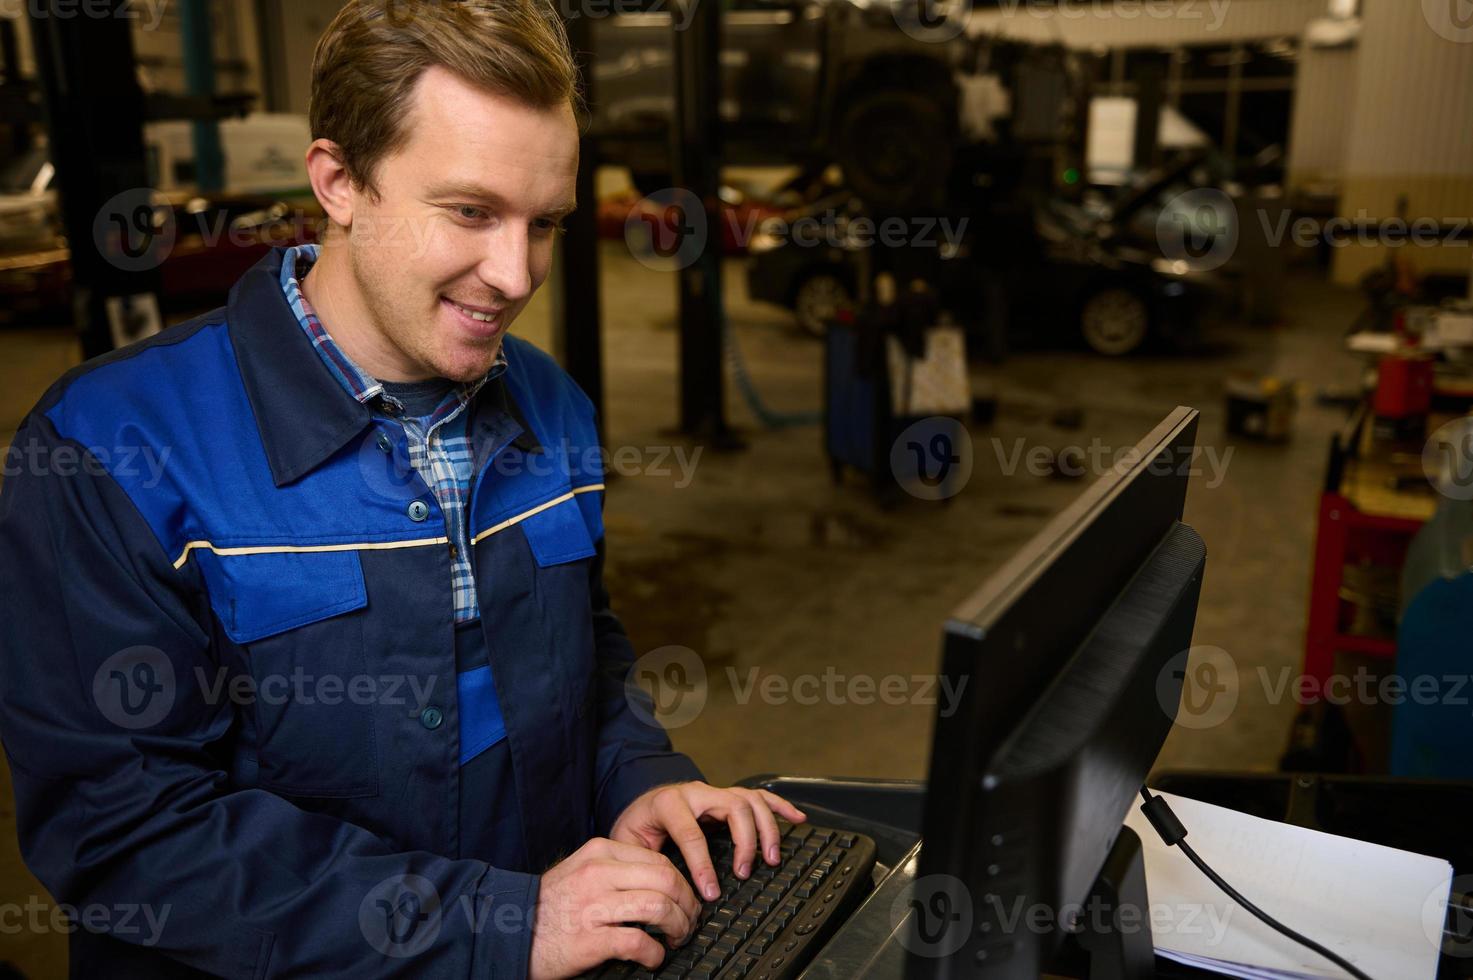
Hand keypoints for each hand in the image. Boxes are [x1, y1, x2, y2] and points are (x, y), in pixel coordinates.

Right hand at [529, 837, 701, 978]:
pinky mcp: (591, 940)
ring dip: (678, 927)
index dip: (681, 882)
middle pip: (666, 879)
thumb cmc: (548, 906)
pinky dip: (654, 954)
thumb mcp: (580, 871)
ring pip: (659, 907)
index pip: (658, 860)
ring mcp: (594, 906)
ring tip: (676, 939)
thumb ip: (614, 869)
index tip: (686, 900)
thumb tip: (658, 880)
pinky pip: (639, 942)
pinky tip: (653, 958)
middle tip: (689, 921)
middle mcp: (598, 874)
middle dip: (687, 903)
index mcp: (599, 853)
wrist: (508, 931)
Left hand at [610, 782, 806, 901]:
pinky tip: (797, 819)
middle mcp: (696, 793)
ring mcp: (714, 793)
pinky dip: (780, 807)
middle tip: (745, 873)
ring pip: (750, 801)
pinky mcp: (727, 797)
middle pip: (733, 807)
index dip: (703, 866)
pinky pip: (760, 797)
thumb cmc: (636, 826)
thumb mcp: (628, 843)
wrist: (639, 803)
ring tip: (772, 858)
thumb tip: (665, 890)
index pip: (692, 833)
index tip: (711, 893)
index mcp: (669, 803)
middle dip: (744, 842)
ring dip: (766, 829)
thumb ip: (643, 862)